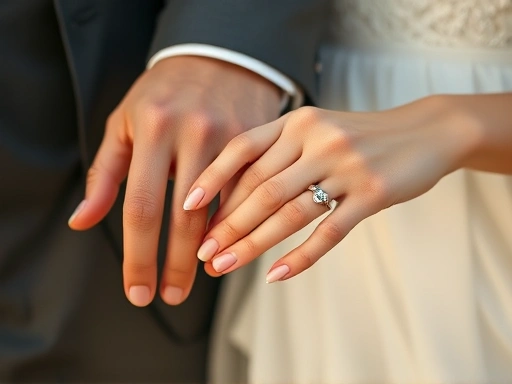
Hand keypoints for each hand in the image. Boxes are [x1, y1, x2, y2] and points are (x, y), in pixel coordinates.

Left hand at [68, 56, 280, 305]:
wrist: (218, 58)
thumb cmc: (164, 93)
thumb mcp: (125, 124)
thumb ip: (105, 174)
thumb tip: (83, 221)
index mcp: (153, 130)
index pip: (142, 207)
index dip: (139, 257)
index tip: (140, 290)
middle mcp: (194, 134)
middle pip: (186, 218)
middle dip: (178, 266)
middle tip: (172, 296)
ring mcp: (230, 138)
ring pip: (223, 209)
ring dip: (213, 250)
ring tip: (204, 275)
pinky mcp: (257, 143)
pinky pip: (247, 193)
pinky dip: (237, 223)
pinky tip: (230, 243)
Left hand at [186, 98, 474, 281]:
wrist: (426, 131)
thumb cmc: (362, 136)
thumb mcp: (319, 129)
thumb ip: (282, 151)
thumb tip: (235, 192)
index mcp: (298, 122)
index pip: (244, 149)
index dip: (213, 178)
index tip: (187, 208)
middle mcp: (318, 139)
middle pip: (261, 187)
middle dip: (227, 224)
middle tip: (201, 253)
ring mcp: (346, 166)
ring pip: (288, 212)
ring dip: (252, 244)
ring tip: (224, 266)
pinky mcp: (372, 193)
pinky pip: (328, 232)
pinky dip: (300, 256)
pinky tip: (276, 275)